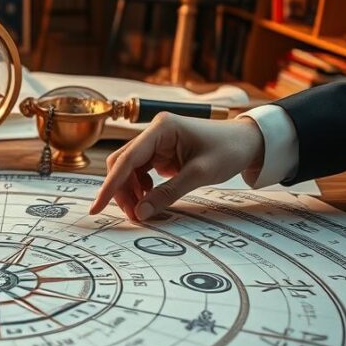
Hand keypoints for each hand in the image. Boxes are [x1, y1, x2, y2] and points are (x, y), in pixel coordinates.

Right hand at [89, 114, 265, 221]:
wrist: (248, 142)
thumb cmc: (228, 149)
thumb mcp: (200, 173)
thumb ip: (169, 193)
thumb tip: (141, 213)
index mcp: (161, 128)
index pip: (126, 160)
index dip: (110, 186)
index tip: (97, 207)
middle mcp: (154, 132)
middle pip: (122, 164)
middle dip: (122, 192)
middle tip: (134, 216)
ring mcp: (156, 143)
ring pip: (129, 170)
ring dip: (131, 192)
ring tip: (143, 211)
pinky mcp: (161, 153)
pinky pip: (141, 172)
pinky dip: (141, 189)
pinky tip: (151, 198)